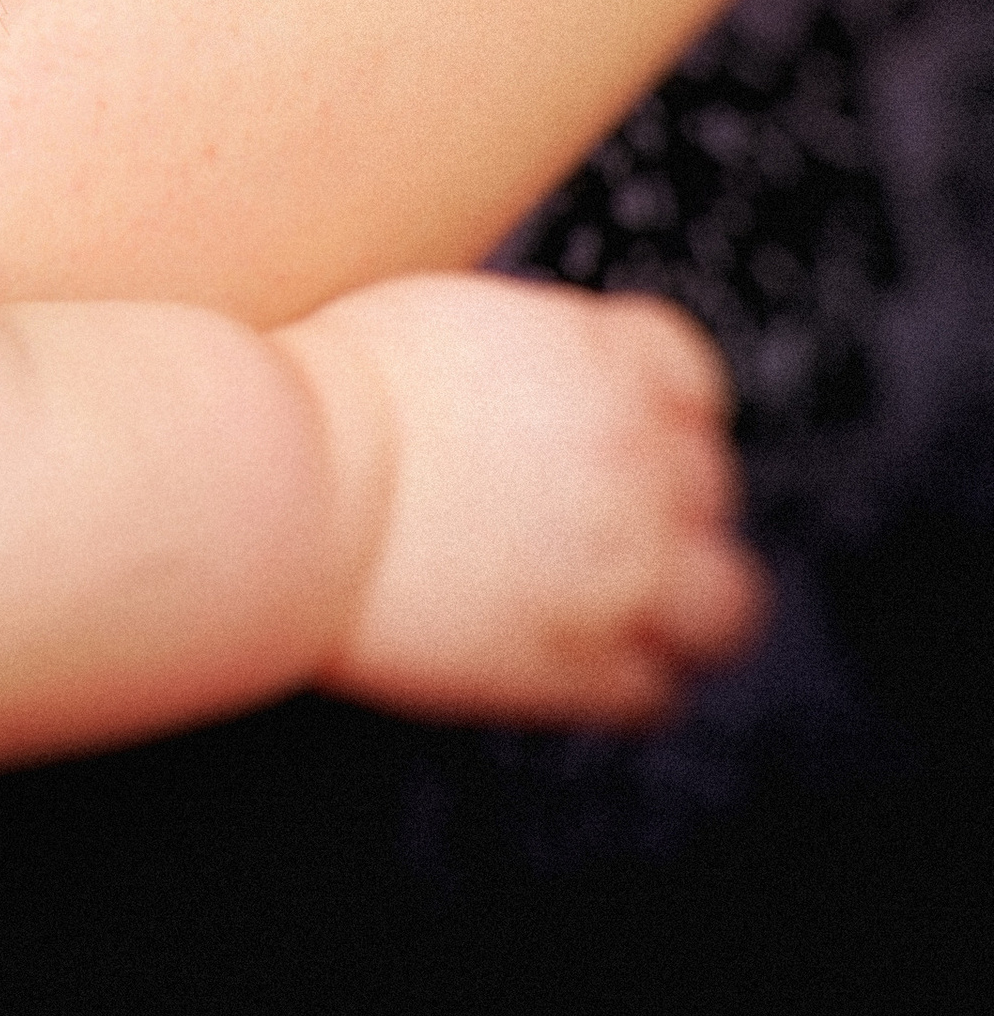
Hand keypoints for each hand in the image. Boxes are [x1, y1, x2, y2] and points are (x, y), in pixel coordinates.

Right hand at [285, 271, 768, 726]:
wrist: (289, 479)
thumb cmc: (330, 392)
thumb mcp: (453, 324)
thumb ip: (532, 357)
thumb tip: (534, 388)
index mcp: (604, 360)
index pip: (690, 381)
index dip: (654, 412)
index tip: (616, 431)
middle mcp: (638, 461)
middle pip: (712, 489)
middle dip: (665, 505)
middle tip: (598, 521)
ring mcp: (624, 569)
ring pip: (725, 606)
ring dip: (682, 605)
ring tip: (621, 609)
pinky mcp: (581, 663)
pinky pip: (652, 691)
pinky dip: (620, 682)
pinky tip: (566, 663)